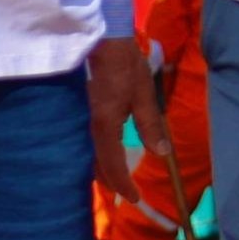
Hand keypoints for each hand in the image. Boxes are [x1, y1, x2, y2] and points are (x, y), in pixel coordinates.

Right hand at [88, 34, 171, 184]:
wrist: (100, 41)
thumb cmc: (125, 66)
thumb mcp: (144, 95)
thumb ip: (150, 126)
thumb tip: (161, 153)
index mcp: (105, 127)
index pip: (113, 166)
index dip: (123, 185)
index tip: (134, 198)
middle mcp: (87, 129)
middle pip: (96, 166)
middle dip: (110, 182)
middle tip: (125, 193)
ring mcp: (78, 122)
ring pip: (86, 156)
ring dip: (100, 171)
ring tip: (115, 179)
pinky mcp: (76, 114)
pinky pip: (82, 144)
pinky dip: (92, 156)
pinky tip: (100, 157)